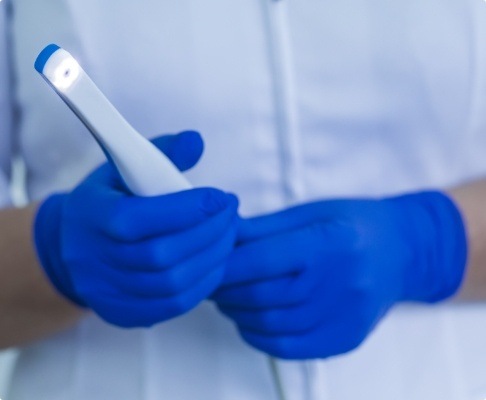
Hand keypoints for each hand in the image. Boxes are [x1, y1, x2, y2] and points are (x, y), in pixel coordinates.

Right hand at [35, 131, 238, 327]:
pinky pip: (173, 306)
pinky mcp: (122, 313)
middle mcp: (93, 259)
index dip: (186, 209)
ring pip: (172, 284)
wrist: (74, 246)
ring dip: (212, 258)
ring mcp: (107, 292)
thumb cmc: (109, 200)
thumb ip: (162, 152)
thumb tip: (196, 141)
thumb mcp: (124, 167)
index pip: (138, 219)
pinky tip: (216, 261)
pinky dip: (203, 284)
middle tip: (231, 214)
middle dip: (209, 233)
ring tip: (229, 235)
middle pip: (161, 256)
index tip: (220, 197)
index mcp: (90, 216)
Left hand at [213, 192, 466, 358]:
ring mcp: (344, 316)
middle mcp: (339, 283)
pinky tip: (250, 321)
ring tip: (227, 299)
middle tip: (210, 281)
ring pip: (270, 325)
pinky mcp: (345, 339)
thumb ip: (264, 228)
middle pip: (261, 296)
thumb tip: (221, 236)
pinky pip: (289, 348)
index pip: (261, 260)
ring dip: (237, 313)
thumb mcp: (310, 213)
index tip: (206, 263)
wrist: (402, 251)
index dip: (225, 265)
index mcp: (328, 243)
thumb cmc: (353, 224)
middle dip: (225, 290)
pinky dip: (259, 337)